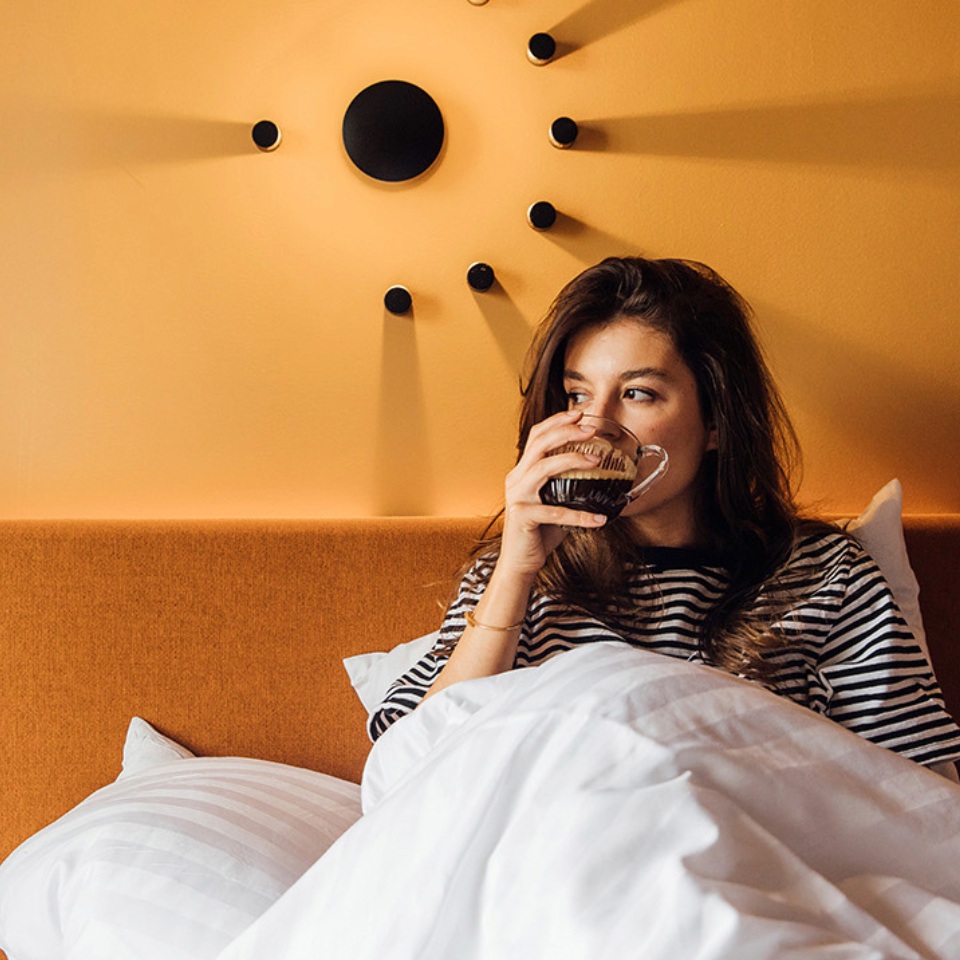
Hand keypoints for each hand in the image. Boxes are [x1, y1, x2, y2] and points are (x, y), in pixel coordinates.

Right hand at [498, 410, 607, 577]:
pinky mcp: (522, 517)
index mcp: (523, 472)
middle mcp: (516, 479)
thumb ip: (569, 487)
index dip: (556, 422)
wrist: (520, 562)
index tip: (579, 413)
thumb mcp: (555, 503)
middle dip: (566, 432)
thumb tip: (603, 478)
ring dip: (572, 460)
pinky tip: (600, 519)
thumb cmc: (539, 532)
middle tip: (591, 429)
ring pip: (544, 468)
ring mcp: (518, 497)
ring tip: (597, 461)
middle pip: (539, 444)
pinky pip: (555, 513)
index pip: (537, 436)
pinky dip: (580, 516)